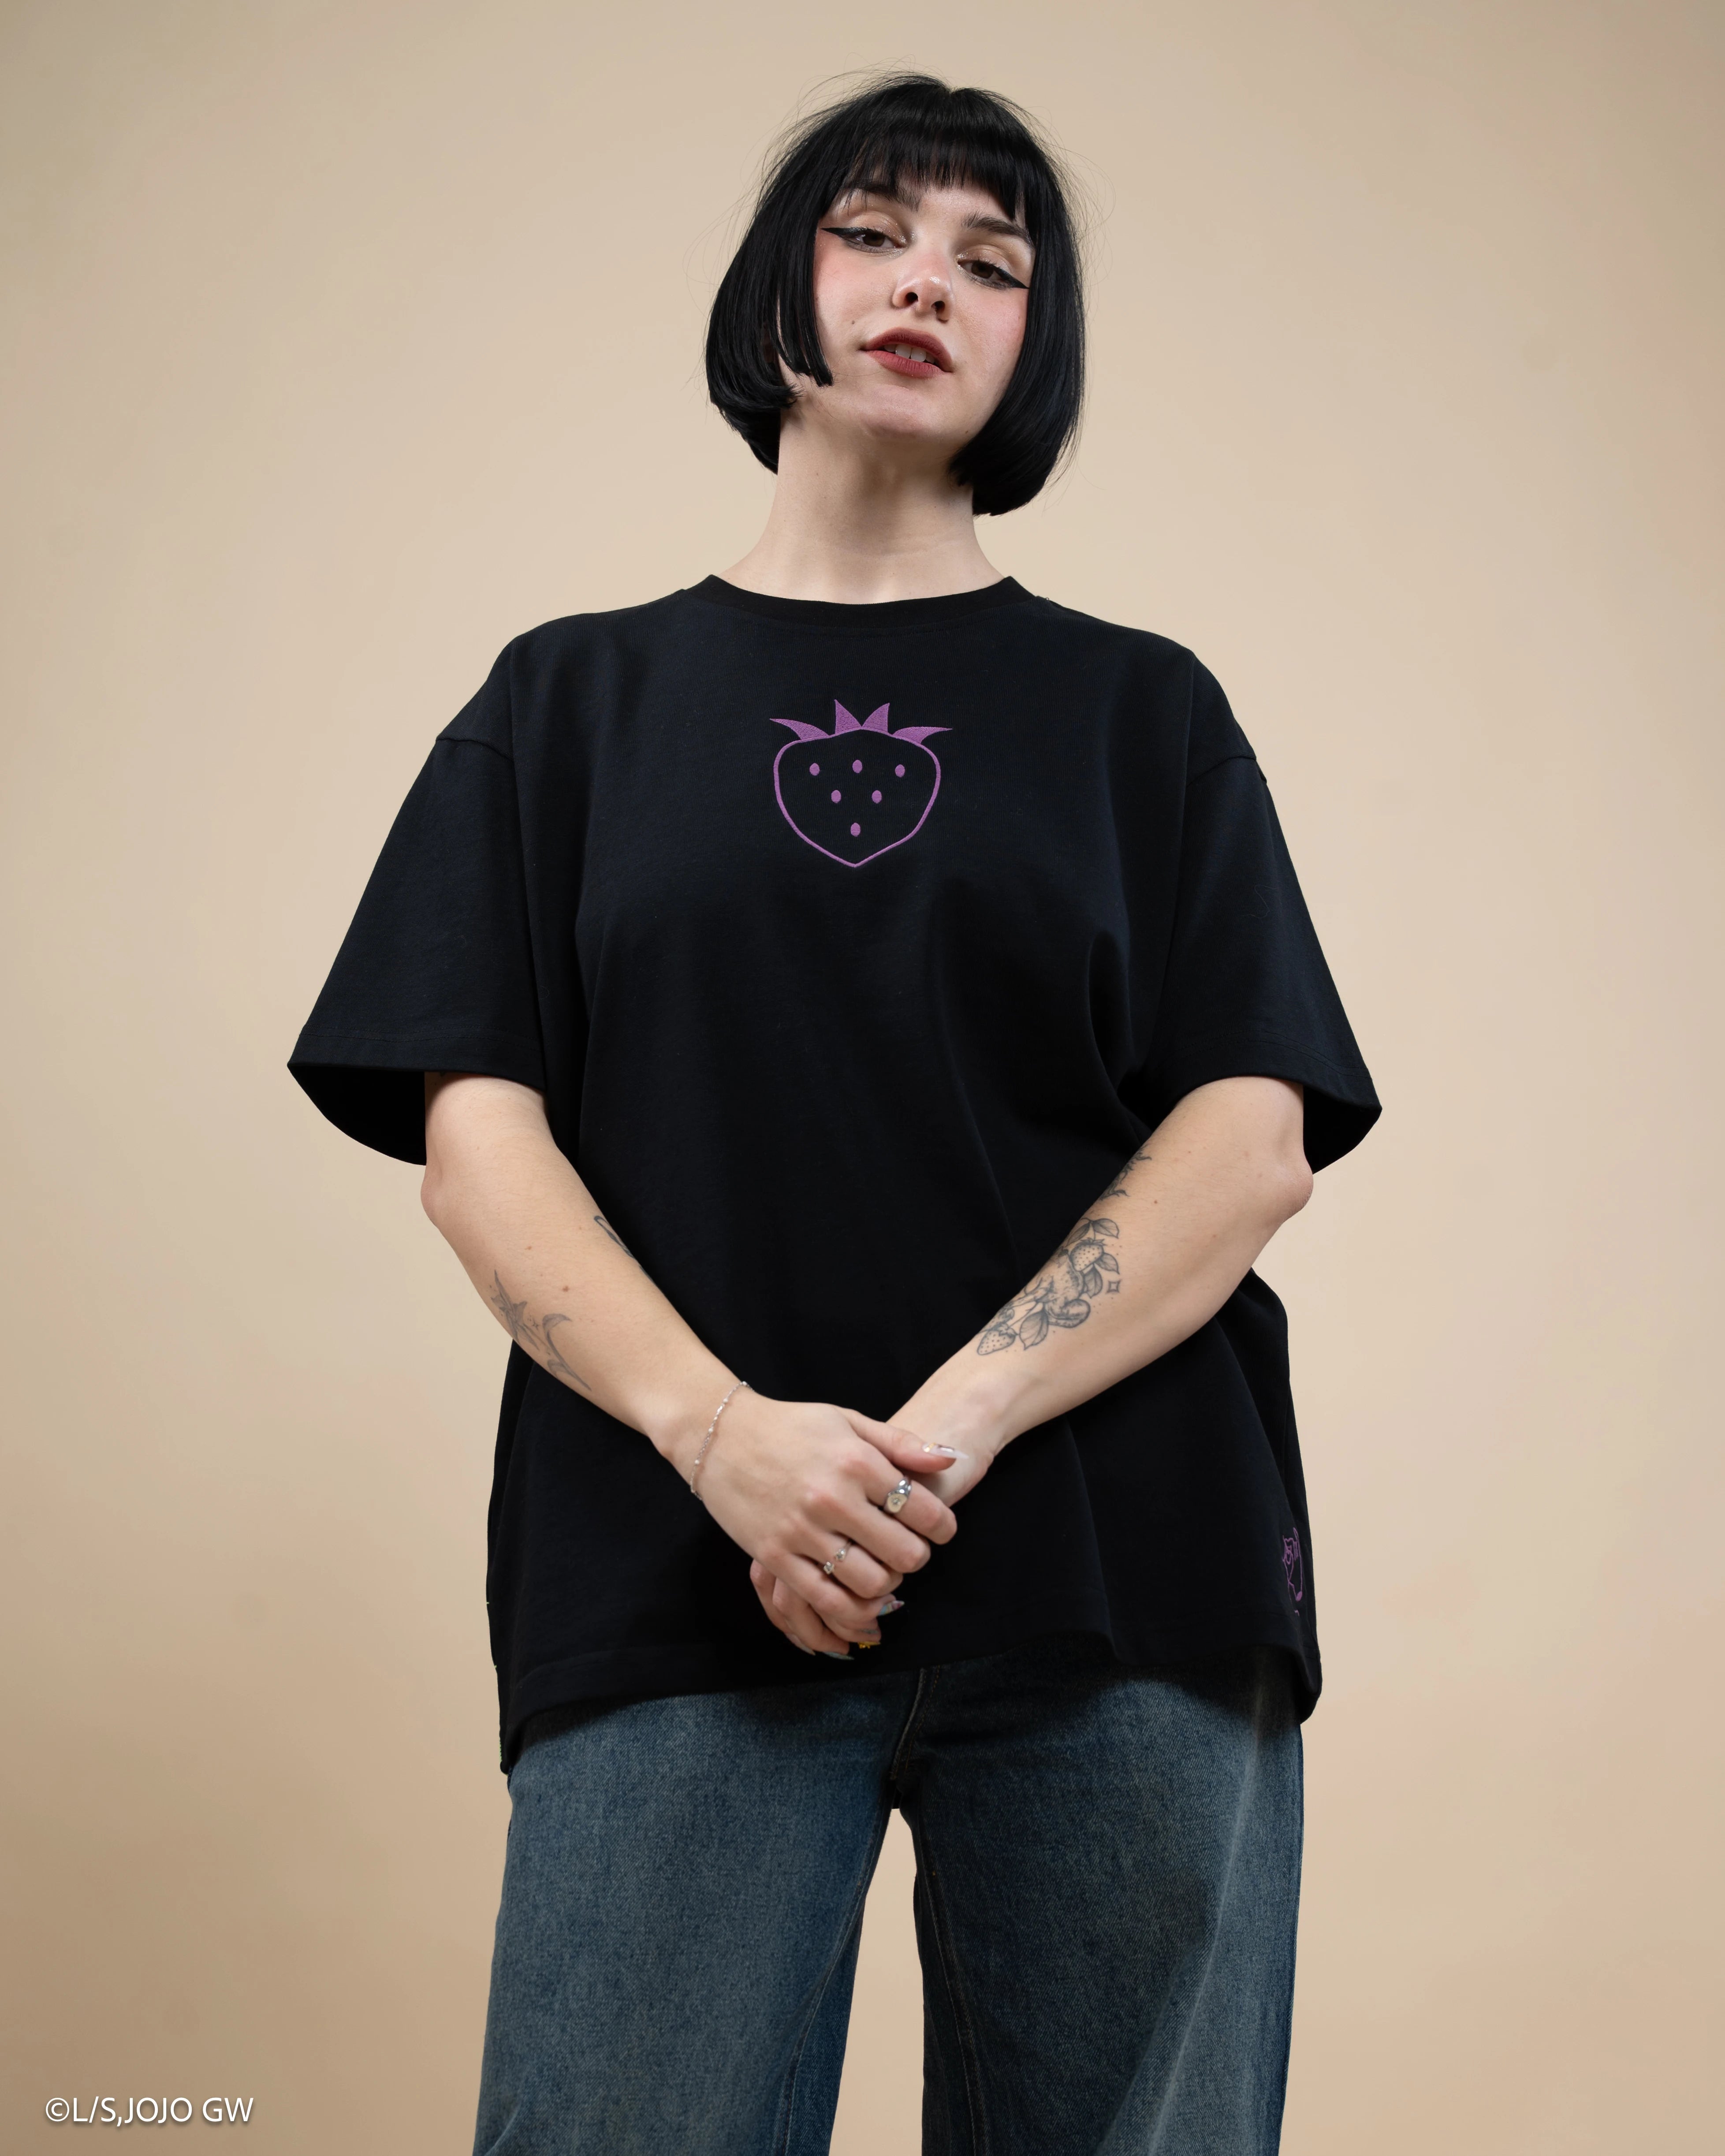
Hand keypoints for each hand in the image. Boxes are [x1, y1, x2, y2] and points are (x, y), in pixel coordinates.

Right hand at [695, 1393, 957, 1647]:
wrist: (720, 1435)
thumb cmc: (792, 1426)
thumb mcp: (848, 1421)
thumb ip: (901, 1443)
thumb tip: (950, 1459)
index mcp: (855, 1461)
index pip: (922, 1509)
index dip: (942, 1527)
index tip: (940, 1530)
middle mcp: (831, 1498)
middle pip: (903, 1554)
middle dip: (917, 1558)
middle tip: (910, 1551)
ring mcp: (801, 1531)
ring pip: (868, 1583)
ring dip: (887, 1586)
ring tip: (884, 1571)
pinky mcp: (774, 1556)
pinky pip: (823, 1599)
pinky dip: (850, 1609)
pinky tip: (860, 1599)